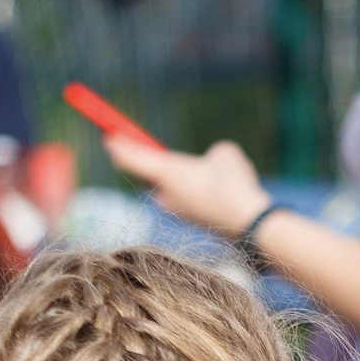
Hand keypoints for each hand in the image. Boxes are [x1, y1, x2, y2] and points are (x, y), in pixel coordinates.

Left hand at [105, 134, 271, 238]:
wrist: (251, 224)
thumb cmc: (234, 182)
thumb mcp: (224, 152)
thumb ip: (210, 155)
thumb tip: (210, 166)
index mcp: (165, 170)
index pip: (128, 156)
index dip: (116, 144)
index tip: (108, 137)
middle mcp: (164, 193)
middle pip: (146, 174)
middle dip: (146, 162)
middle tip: (142, 149)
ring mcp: (176, 210)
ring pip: (167, 189)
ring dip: (173, 180)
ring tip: (191, 171)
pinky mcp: (191, 222)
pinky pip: (185, 201)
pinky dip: (190, 194)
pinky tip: (209, 191)